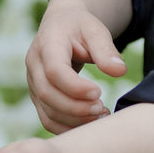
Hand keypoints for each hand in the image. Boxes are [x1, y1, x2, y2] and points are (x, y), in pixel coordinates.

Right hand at [25, 0, 127, 133]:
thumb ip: (106, 50)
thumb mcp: (96, 30)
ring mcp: (33, 84)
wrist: (61, 25)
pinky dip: (68, 127)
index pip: (54, 71)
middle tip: (102, 109)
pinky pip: (48, 119)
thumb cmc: (80, 27)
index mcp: (47, 44)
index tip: (99, 92)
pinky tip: (90, 123)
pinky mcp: (38, 97)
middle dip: (76, 107)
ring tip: (101, 116)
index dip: (75, 87)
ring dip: (74, 120)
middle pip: (48, 94)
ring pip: (47, 111)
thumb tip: (120, 72)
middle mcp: (34, 65)